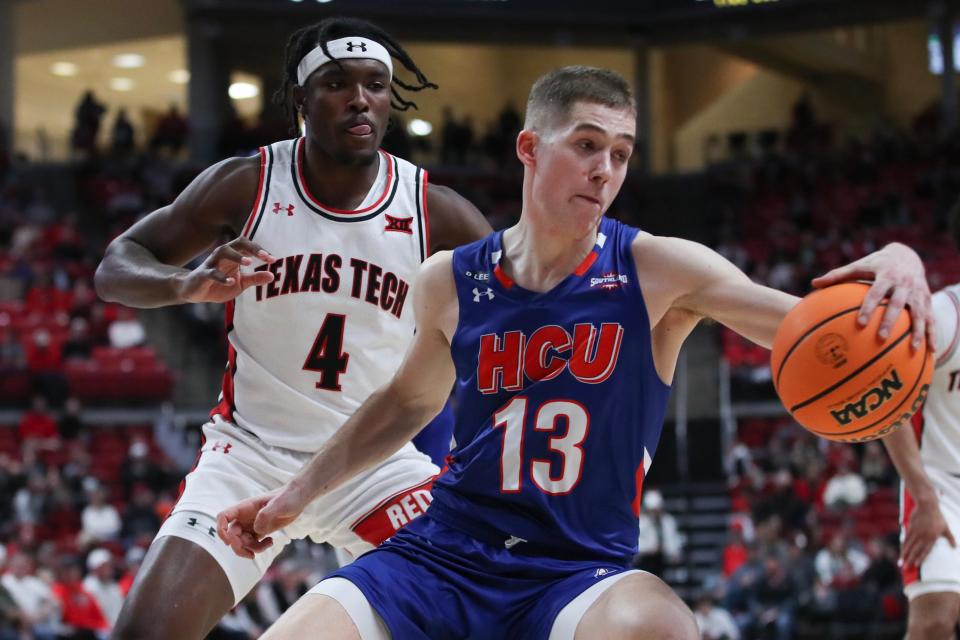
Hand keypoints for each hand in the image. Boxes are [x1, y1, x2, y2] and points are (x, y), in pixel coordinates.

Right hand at [177, 237, 276, 303]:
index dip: (260, 251)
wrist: (194, 291)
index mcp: (234, 255)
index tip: (273, 259)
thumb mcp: (241, 283)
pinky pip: (212, 273)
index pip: (248, 246)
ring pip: (222, 252)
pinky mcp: (203, 275)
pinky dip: (222, 277)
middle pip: (237, 243)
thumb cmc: (220, 284)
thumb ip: (255, 279)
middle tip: (265, 256)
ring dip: (236, 256)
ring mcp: (212, 263)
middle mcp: (223, 255)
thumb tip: (272, 276)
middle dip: (252, 248)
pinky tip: (231, 281)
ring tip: (249, 262)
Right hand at [216, 485, 306, 558]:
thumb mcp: (279, 504)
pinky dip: (259, 548)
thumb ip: (265, 515)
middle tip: (252, 553)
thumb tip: (256, 530)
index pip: (224, 517)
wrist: (299, 498)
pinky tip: (270, 542)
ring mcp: (252, 525)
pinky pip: (253, 544)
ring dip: (251, 548)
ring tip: (268, 544)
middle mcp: (245, 517)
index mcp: (245, 508)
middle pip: (231, 535)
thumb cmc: (288, 497)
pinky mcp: (260, 531)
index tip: (228, 541)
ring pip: (242, 542)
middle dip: (239, 546)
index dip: (221, 530)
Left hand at [812, 243, 932, 349]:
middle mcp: (904, 284)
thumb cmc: (876, 264)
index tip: (860, 323)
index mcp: (886, 275)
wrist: (907, 255)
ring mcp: (918, 292)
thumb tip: (813, 284)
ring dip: (917, 331)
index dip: (869, 307)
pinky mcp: (928, 299)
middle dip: (890, 321)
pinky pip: (931, 318)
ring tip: (912, 349)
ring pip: (920, 313)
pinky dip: (931, 333)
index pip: (876, 293)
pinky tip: (929, 350)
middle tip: (881, 337)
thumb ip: (837, 275)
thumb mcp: (859, 265)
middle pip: (898, 304)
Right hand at [902, 498, 955, 567]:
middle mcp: (923, 536)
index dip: (920, 558)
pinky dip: (903, 545)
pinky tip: (901, 550)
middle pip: (915, 550)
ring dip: (904, 554)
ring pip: (908, 546)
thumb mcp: (946, 527)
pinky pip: (906, 538)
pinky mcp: (910, 527)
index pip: (925, 551)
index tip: (915, 565)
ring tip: (900, 561)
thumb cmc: (938, 516)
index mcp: (932, 538)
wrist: (927, 505)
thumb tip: (955, 547)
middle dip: (909, 560)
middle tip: (904, 568)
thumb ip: (950, 538)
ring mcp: (915, 532)